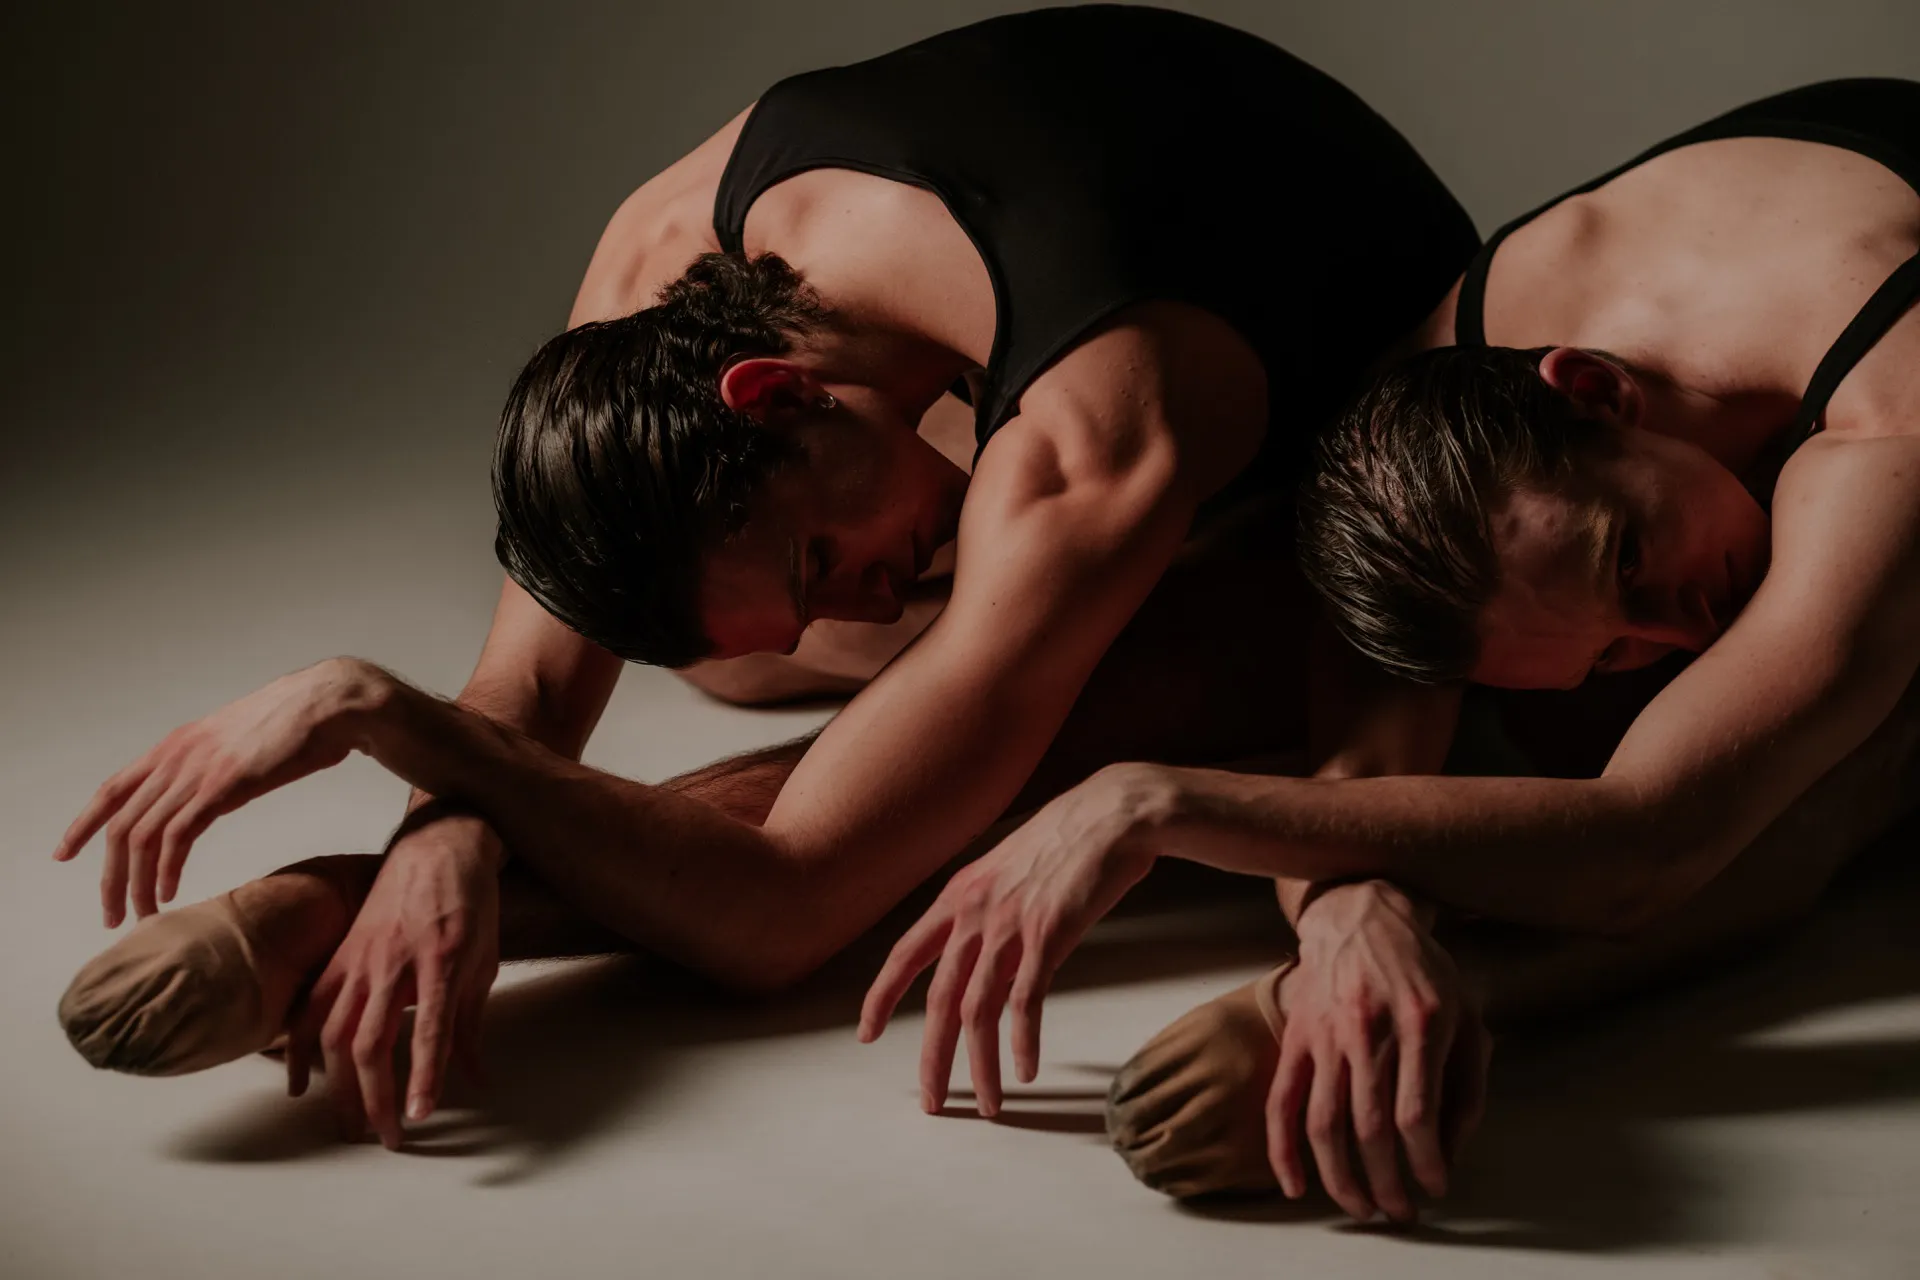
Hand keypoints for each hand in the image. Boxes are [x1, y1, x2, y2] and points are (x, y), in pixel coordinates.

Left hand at [54, 657, 391, 925]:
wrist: (329, 704)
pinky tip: (169, 892)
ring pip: (142, 836)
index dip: (84, 824)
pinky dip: (166, 870)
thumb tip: (210, 796)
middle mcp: (175, 757)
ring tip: (143, 915)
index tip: (65, 854)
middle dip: (109, 875)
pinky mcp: (222, 785)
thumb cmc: (297, 725)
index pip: (112, 789)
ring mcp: (197, 770)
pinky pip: (177, 836)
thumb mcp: (239, 744)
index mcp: (175, 746)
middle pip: (119, 824)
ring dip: (135, 883)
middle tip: (111, 913)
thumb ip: (214, 767)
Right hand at [286, 806, 501, 1149]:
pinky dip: (300, 1048)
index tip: (420, 1115)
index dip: (423, 1076)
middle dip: (375, 1099)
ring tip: (352, 1125)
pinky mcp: (341, 957)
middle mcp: (393, 963)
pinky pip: (311, 1008)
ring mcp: (359, 959)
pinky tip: (301, 1083)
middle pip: (371, 1043)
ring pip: (335, 1033)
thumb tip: (474, 1079)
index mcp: (439, 960)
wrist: (438, 845)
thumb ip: (470, 1023)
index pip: (428, 1030)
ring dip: (341, 1087)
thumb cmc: (469, 902)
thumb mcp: (484, 960)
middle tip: (389, 1139)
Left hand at [859, 763, 1175, 1113]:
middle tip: (932, 1102)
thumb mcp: (1008, 869)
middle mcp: (975, 913)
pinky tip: (1026, 1069)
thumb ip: (988, 909)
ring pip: (979, 1011)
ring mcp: (1010, 924)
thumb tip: (982, 952)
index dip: (881, 997)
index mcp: (958, 896)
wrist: (1114, 813)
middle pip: (939, 1000)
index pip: (904, 955)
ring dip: (981, 1066)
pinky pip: (1026, 1001)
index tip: (866, 1033)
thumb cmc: (1069, 840)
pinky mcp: (1049, 934)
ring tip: (989, 1104)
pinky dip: (1023, 1042)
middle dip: (933, 1058)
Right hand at [1268, 882, 1490, 1222]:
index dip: (1425, 1161)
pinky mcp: (1296, 1039)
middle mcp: (1368, 1030)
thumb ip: (1466, 1085)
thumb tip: (1449, 1151)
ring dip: (1341, 1178)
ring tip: (1360, 1208)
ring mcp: (1325, 1035)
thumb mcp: (1466, 1016)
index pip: (1416, 1112)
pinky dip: (1283, 1150)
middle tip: (1399, 1212)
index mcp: (1419, 1023)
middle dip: (1386, 1183)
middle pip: (1370, 1128)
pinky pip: (1281, 1102)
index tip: (1435, 1187)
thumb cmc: (1422, 971)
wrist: (1360, 916)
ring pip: (1324, 1124)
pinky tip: (1296, 1185)